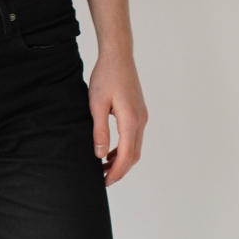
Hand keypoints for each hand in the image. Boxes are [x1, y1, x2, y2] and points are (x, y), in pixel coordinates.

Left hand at [89, 49, 146, 184]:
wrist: (118, 56)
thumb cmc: (106, 76)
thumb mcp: (96, 105)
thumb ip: (99, 131)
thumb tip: (100, 155)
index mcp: (130, 121)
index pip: (126, 156)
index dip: (116, 172)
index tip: (104, 182)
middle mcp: (140, 120)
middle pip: (134, 155)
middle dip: (120, 170)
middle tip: (103, 180)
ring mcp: (142, 116)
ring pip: (135, 147)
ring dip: (122, 160)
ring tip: (104, 167)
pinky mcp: (139, 112)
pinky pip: (134, 137)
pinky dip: (124, 148)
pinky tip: (110, 151)